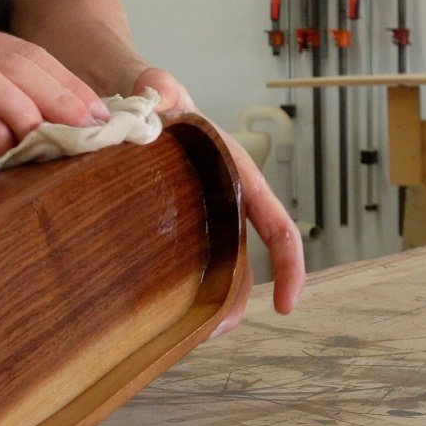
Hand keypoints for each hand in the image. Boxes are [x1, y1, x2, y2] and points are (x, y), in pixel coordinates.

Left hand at [130, 68, 305, 333]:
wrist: (137, 100)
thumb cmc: (158, 97)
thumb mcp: (158, 90)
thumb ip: (159, 90)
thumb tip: (157, 94)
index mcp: (238, 172)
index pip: (276, 222)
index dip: (288, 264)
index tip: (286, 303)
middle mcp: (231, 199)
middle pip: (248, 258)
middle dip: (240, 300)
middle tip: (216, 333)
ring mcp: (208, 214)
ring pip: (223, 266)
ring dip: (215, 302)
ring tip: (194, 335)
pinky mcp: (183, 223)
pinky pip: (195, 260)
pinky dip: (190, 287)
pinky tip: (167, 312)